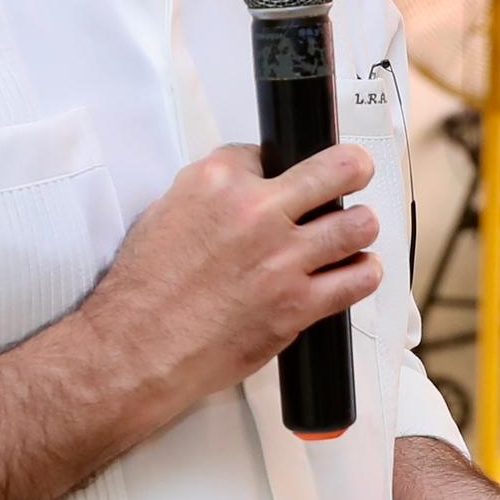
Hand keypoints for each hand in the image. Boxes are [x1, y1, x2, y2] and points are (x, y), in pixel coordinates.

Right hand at [76, 143, 380, 436]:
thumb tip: (246, 190)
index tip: (292, 176)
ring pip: (359, 224)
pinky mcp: (298, 304)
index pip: (273, 151)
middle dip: (354, 168)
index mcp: (217, 182)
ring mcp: (282, 259)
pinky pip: (358, 280)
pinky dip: (362, 274)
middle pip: (338, 168)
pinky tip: (354, 272)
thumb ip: (212, 197)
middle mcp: (256, 212)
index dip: (285, 165)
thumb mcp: (165, 214)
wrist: (137, 348)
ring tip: (352, 233)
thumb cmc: (145, 290)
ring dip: (359, 227)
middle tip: (355, 174)